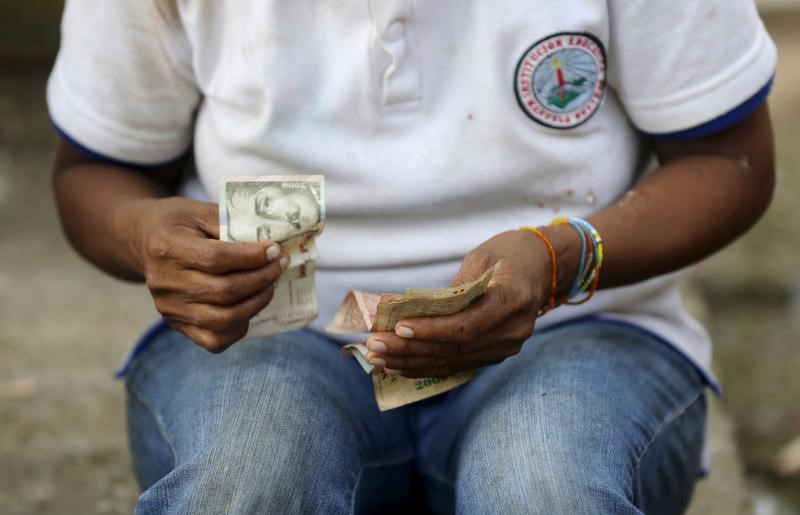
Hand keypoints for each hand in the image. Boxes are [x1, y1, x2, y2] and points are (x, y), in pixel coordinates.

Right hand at [125, 197, 287, 352]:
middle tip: (280, 265)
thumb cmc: (180, 222)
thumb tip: (270, 248)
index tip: (275, 250)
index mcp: (166, 247)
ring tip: (270, 285)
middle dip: (262, 278)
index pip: (216, 259)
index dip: (252, 257)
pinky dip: (240, 326)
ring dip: (257, 302)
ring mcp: (168, 308)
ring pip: (223, 319)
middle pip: (224, 291)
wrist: (146, 240)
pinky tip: (251, 305)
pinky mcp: (175, 324)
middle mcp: (163, 282)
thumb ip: (232, 225)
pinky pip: (214, 339)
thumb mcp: (200, 211)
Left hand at [364, 229, 570, 377]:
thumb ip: (454, 287)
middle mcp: (513, 330)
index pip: (466, 326)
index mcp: (513, 300)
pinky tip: (398, 365)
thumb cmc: (511, 253)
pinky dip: (426, 365)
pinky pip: (458, 363)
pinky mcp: (496, 353)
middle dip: (410, 350)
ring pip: (453, 361)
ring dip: (411, 362)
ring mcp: (507, 346)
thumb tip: (413, 310)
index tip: (398, 328)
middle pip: (455, 348)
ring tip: (377, 358)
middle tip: (373, 347)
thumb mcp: (482, 257)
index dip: (430, 331)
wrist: (546, 268)